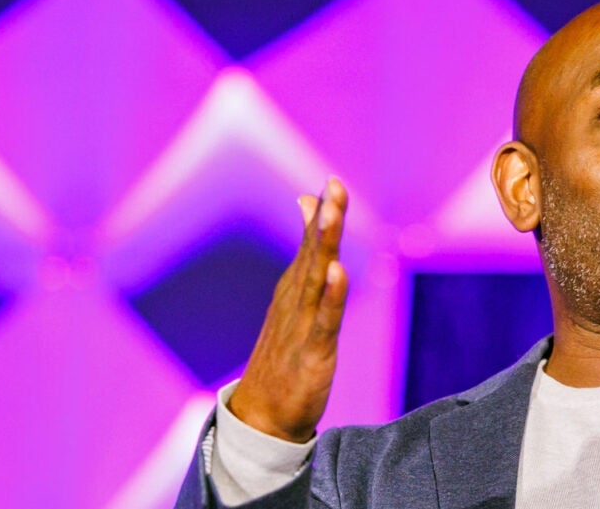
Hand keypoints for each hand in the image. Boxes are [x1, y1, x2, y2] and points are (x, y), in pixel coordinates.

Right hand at [228, 178, 351, 442]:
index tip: (330, 182)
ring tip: (331, 214)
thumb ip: (306, 271)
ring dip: (324, 245)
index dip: (321, 215)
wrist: (261, 417)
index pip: (309, 246)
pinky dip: (330, 295)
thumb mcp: (295, 310)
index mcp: (293, 291)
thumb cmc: (283, 358)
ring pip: (316, 278)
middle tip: (333, 184)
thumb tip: (306, 242)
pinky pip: (324, 320)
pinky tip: (338, 271)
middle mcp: (294, 302)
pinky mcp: (312, 352)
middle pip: (312, 253)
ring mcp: (301, 326)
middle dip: (324, 219)